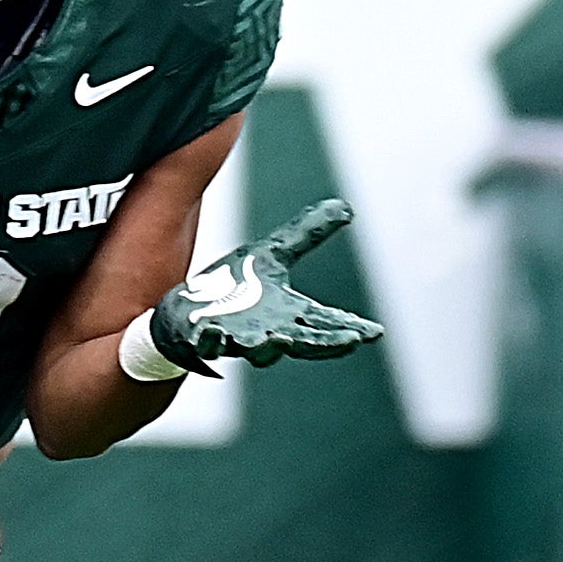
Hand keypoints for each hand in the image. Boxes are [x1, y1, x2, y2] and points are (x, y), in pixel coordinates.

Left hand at [147, 199, 383, 374]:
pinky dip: (213, 342)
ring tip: (283, 339)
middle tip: (351, 340)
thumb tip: (345, 208)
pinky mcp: (205, 340)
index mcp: (288, 315)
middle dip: (327, 344)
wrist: (188, 312)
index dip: (351, 329)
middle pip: (304, 344)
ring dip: (272, 348)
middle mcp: (268, 333)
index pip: (326, 324)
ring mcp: (238, 340)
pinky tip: (215, 332)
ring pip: (260, 353)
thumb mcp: (272, 254)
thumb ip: (306, 235)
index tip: (375, 331)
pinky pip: (209, 346)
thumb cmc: (234, 287)